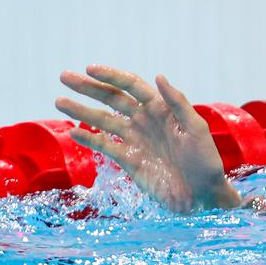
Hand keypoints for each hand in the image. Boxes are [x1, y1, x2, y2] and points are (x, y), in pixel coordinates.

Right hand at [56, 65, 241, 212]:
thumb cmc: (205, 160)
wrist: (202, 195)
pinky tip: (73, 132)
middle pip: (111, 99)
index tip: (89, 69)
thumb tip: (158, 76)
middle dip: (88, 87)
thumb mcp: (196, 129)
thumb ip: (177, 103)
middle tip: (64, 77)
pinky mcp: (129, 160)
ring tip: (59, 101)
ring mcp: (135, 139)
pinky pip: (105, 145)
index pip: (131, 86)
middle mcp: (145, 120)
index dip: (111, 76)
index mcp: (161, 108)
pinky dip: (89, 139)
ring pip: (103, 120)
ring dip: (81, 110)